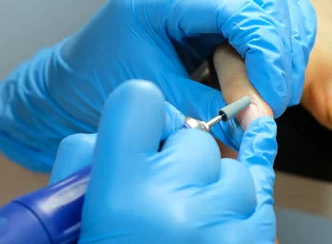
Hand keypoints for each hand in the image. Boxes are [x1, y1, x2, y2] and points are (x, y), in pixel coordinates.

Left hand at [0, 0, 315, 171]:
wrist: (77, 76)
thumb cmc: (100, 80)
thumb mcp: (155, 95)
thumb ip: (209, 108)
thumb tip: (258, 124)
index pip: (235, 6)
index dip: (266, 50)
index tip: (274, 93)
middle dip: (281, 43)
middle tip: (280, 92)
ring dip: (285, 38)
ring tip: (279, 85)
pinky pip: (259, 3)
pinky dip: (275, 34)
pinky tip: (274, 67)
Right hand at [49, 80, 278, 243]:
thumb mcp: (69, 211)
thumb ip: (89, 154)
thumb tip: (138, 123)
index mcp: (119, 191)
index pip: (141, 101)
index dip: (139, 114)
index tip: (140, 132)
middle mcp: (174, 204)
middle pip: (194, 138)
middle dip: (178, 159)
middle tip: (160, 191)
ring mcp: (220, 229)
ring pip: (234, 170)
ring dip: (214, 187)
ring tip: (188, 221)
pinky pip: (261, 196)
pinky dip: (241, 203)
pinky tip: (227, 201)